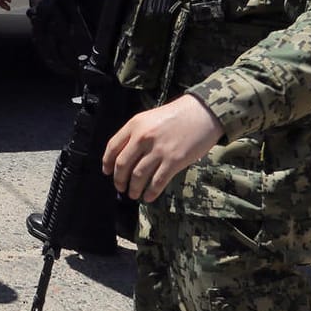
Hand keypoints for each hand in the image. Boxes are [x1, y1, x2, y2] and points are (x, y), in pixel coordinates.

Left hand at [102, 95, 223, 202]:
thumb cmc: (177, 114)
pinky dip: (150, 192)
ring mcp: (158, 150)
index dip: (107, 163)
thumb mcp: (150, 117)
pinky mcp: (174, 161)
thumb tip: (126, 155)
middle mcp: (143, 138)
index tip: (107, 172)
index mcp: (135, 125)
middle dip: (119, 180)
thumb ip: (136, 133)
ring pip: (138, 176)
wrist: (203, 113)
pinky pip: (157, 182)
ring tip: (133, 194)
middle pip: (123, 165)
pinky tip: (148, 197)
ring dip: (133, 189)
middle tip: (120, 187)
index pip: (113, 147)